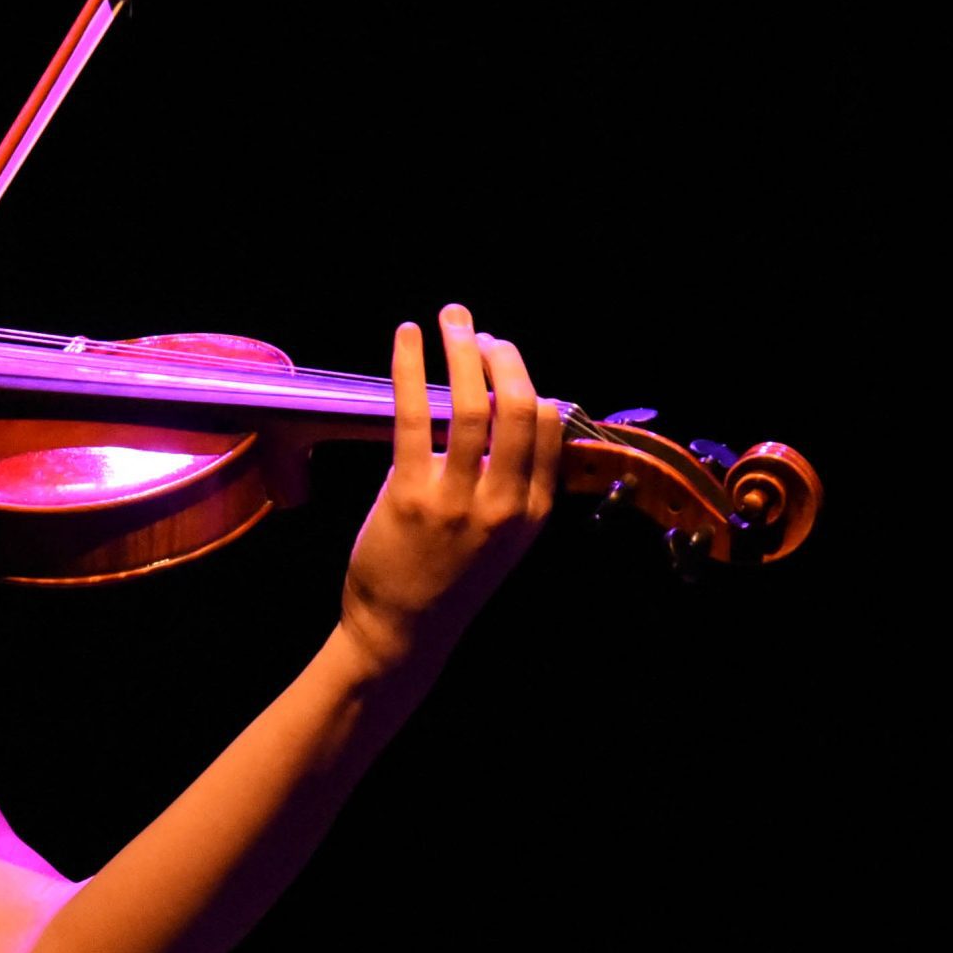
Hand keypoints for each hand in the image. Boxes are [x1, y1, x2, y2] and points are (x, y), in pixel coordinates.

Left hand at [339, 304, 559, 675]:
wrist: (402, 634)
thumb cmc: (447, 581)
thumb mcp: (502, 541)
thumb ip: (510, 485)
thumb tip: (501, 417)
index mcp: (533, 512)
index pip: (550, 430)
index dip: (529, 383)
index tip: (504, 358)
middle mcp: (504, 504)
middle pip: (519, 409)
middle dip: (503, 357)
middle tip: (480, 329)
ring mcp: (457, 499)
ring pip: (470, 406)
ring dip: (462, 351)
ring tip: (452, 319)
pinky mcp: (408, 494)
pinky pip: (412, 415)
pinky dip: (408, 367)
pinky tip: (406, 336)